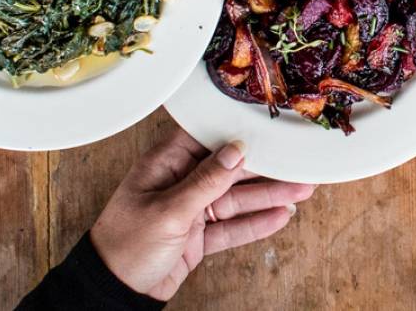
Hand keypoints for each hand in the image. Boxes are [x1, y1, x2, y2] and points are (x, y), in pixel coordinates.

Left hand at [90, 126, 315, 300]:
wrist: (113, 294)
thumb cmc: (124, 247)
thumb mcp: (168, 211)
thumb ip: (206, 181)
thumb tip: (237, 150)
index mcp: (165, 164)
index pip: (207, 136)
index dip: (237, 128)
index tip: (268, 123)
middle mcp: (180, 182)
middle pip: (230, 168)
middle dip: (265, 166)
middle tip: (298, 160)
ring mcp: (191, 209)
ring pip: (237, 197)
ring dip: (269, 195)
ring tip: (302, 189)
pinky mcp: (198, 236)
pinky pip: (233, 225)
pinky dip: (256, 223)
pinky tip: (280, 216)